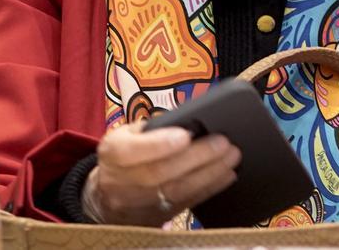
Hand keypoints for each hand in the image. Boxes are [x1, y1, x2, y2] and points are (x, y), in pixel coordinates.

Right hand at [85, 121, 241, 226]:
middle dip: (196, 157)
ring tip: (231, 157)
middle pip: (160, 173)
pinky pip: (187, 203)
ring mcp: (141, 203)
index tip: (185, 134)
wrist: (107, 197)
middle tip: (223, 143)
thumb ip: (152, 129)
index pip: (131, 152)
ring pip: (177, 191)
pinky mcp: (158, 217)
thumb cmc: (123, 157)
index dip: (159, 144)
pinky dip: (210, 188)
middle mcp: (123, 182)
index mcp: (113, 153)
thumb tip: (189, 122)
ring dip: (209, 173)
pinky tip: (227, 174)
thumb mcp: (125, 134)